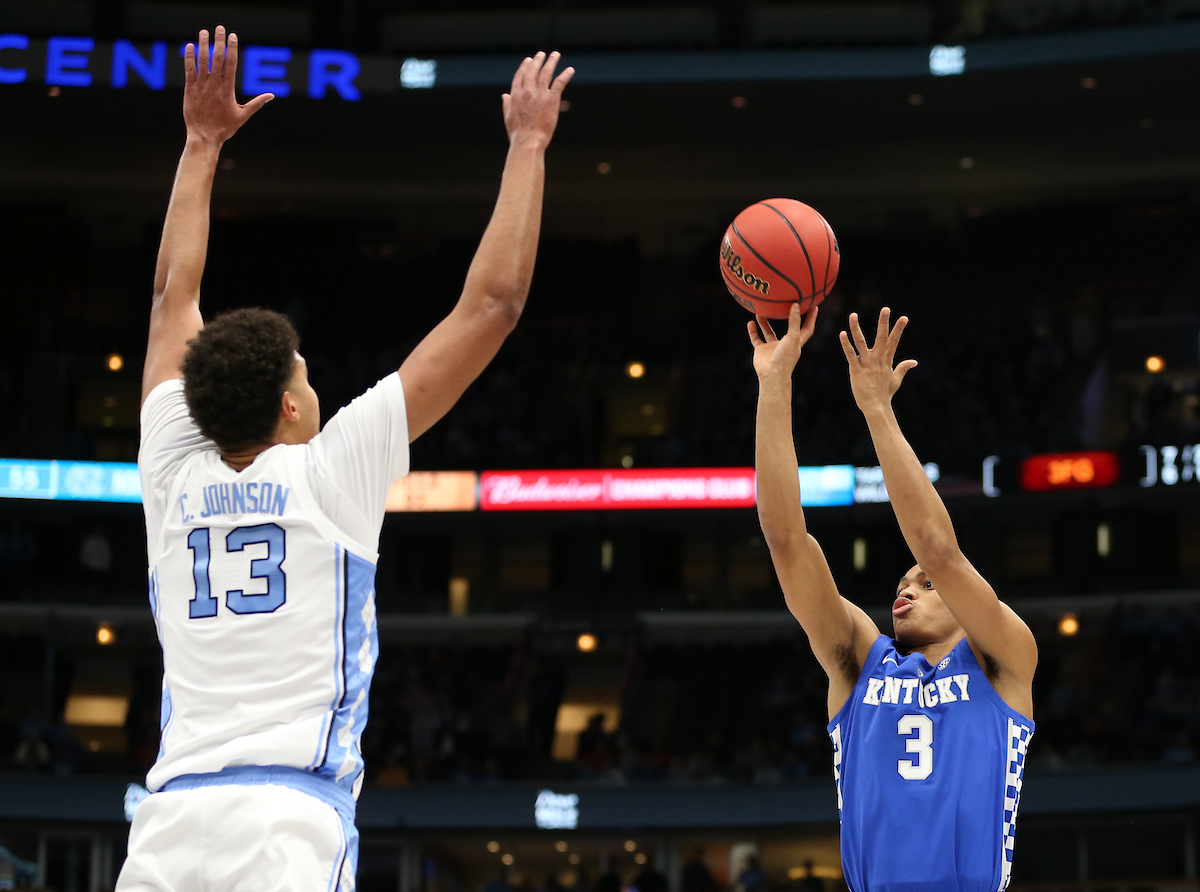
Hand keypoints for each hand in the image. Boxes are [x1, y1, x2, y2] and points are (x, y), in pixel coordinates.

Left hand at [183, 26, 272, 144]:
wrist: (204, 136)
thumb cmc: (225, 128)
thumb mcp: (243, 115)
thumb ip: (257, 103)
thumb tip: (271, 96)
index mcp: (228, 90)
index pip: (231, 64)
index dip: (232, 48)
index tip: (232, 36)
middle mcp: (214, 85)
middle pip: (217, 58)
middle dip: (219, 41)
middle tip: (220, 28)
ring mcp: (201, 86)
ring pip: (202, 61)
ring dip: (203, 44)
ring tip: (204, 32)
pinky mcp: (189, 89)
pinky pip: (189, 69)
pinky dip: (189, 57)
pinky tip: (190, 46)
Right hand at [502, 51, 573, 147]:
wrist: (528, 141)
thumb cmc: (518, 134)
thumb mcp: (508, 117)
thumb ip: (507, 104)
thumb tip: (505, 95)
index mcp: (516, 95)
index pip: (520, 76)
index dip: (525, 67)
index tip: (528, 60)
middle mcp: (527, 91)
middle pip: (533, 71)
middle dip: (537, 61)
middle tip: (542, 54)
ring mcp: (540, 94)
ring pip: (546, 73)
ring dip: (551, 62)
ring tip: (555, 55)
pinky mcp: (552, 99)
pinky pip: (559, 83)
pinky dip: (565, 75)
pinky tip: (570, 70)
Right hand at [748, 303, 818, 380]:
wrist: (771, 374)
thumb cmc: (785, 358)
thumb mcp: (792, 337)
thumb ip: (794, 322)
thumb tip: (796, 305)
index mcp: (796, 342)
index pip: (807, 328)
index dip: (811, 318)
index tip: (814, 306)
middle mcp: (785, 344)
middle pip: (787, 328)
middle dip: (788, 317)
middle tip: (788, 303)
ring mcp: (773, 347)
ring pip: (769, 332)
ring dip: (765, 322)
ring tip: (762, 310)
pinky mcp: (762, 351)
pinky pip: (756, 339)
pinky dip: (753, 331)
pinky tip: (750, 322)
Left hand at [839, 308, 917, 414]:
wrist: (876, 406)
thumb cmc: (885, 394)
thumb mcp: (896, 380)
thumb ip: (903, 368)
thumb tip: (914, 362)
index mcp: (887, 360)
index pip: (894, 341)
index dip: (898, 329)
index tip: (904, 317)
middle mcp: (877, 359)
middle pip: (881, 337)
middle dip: (883, 323)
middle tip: (886, 308)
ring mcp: (867, 364)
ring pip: (861, 342)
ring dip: (856, 328)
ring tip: (853, 315)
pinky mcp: (856, 369)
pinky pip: (850, 354)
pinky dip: (846, 344)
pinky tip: (842, 333)